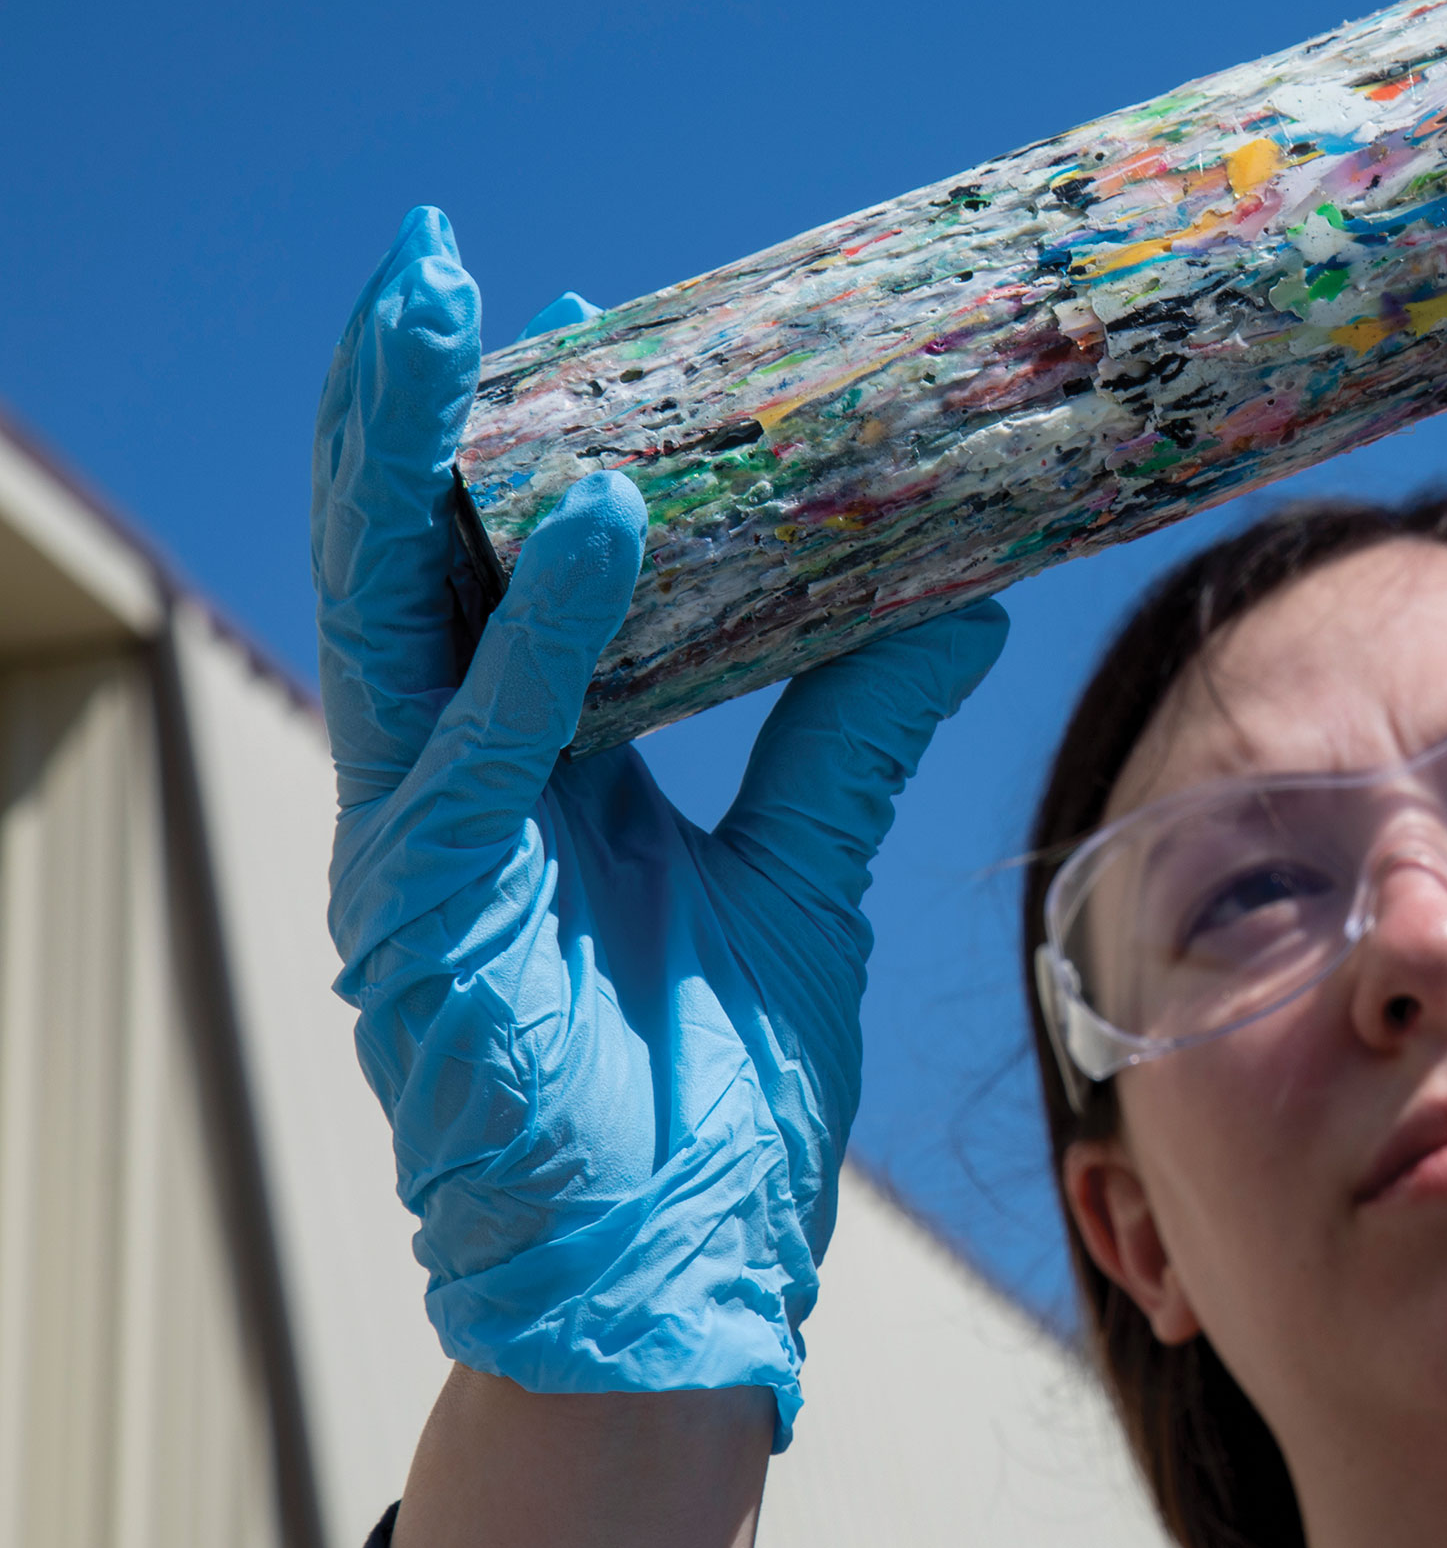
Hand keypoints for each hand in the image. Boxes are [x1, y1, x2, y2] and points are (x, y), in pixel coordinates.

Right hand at [314, 207, 1007, 1442]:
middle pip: (415, 562)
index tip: (591, 317)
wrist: (674, 1285)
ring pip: (393, 614)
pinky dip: (538, 632)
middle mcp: (456, 790)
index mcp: (532, 775)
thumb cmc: (711, 1097)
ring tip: (446, 314)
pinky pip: (482, 745)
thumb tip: (952, 595)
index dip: (530, 444)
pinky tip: (602, 520)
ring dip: (411, 461)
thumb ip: (849, 730)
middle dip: (418, 411)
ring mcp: (423, 849)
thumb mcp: (804, 872)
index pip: (505, 574)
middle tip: (443, 262)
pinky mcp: (428, 918)